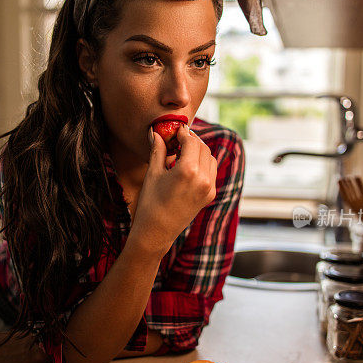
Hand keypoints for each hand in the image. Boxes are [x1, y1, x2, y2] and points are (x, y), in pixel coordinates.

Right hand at [131, 124, 216, 254]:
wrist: (156, 232)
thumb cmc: (150, 203)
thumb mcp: (153, 173)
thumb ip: (158, 150)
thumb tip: (156, 132)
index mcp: (188, 170)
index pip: (191, 141)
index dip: (183, 133)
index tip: (176, 130)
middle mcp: (203, 178)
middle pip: (203, 148)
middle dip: (191, 141)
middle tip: (177, 139)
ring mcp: (209, 188)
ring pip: (210, 158)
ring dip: (199, 152)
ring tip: (181, 153)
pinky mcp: (210, 195)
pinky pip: (211, 172)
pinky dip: (203, 164)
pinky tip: (187, 166)